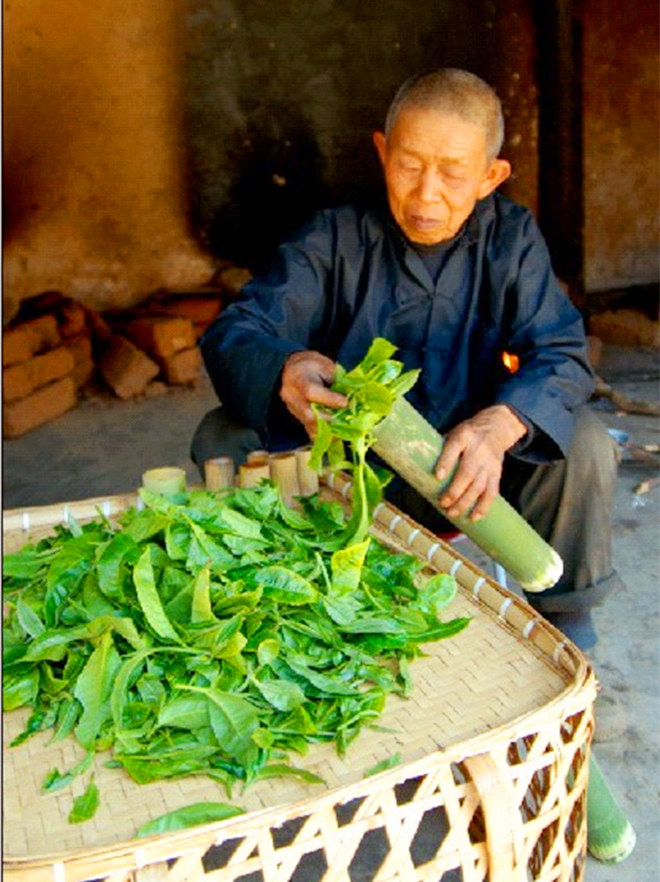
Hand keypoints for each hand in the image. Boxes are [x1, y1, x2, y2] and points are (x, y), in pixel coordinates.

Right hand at [280, 350, 347, 437]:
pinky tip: (337, 434)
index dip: (330, 399)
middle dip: (331, 419)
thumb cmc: (310, 365)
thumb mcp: (324, 365)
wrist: (290, 371)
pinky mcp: (298, 419)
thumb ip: (337, 379)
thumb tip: (352, 393)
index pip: (311, 392)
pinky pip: (311, 431)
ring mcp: (294, 410)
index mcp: (299, 379)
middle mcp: (292, 397)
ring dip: (330, 429)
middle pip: (309, 415)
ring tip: (346, 428)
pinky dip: (325, 434)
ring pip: (311, 426)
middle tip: (348, 419)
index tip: (346, 402)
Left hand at [434, 405, 526, 520]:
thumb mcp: (453, 432)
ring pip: (478, 486)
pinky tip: (473, 517)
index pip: (453, 448)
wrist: (496, 427)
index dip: (446, 462)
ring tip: (452, 513)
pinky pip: (491, 493)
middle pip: (467, 473)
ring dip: (465, 502)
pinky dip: (483, 507)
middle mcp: (478, 450)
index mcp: (464, 436)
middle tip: (443, 503)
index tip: (437, 476)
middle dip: (454, 491)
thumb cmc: (467, 434)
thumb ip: (440, 448)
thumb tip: (416, 466)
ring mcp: (489, 463)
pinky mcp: (496, 473)